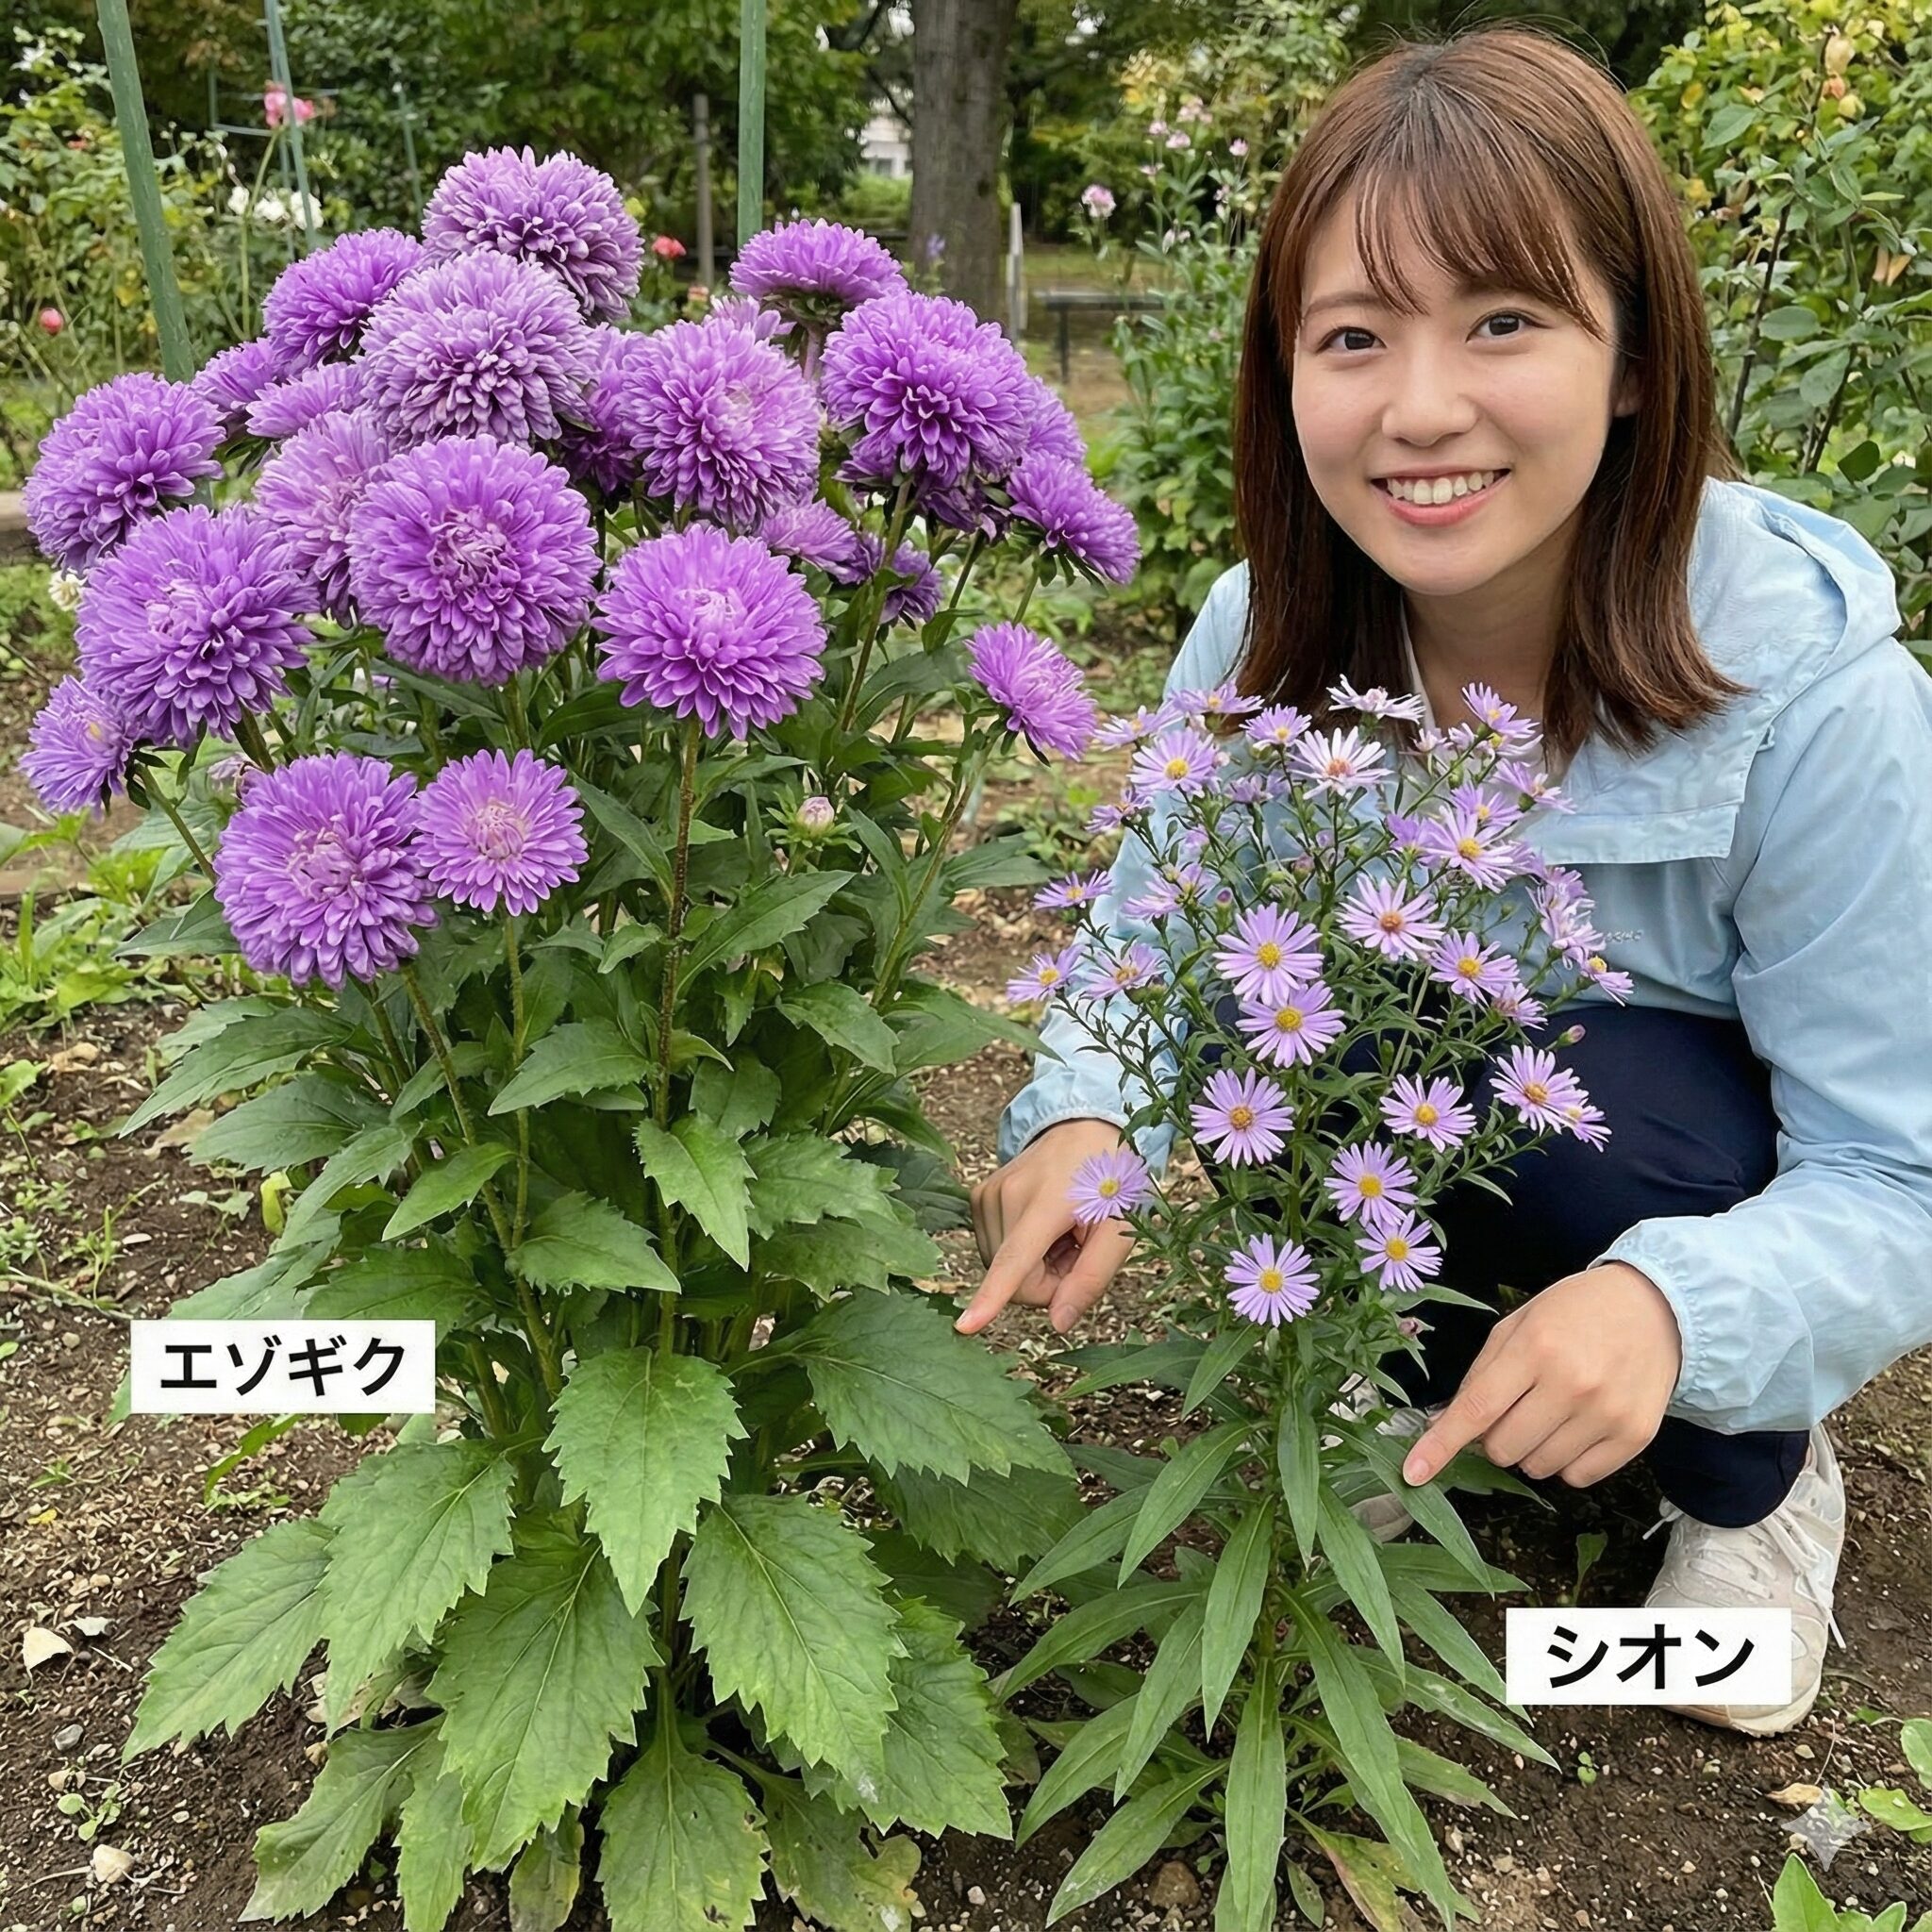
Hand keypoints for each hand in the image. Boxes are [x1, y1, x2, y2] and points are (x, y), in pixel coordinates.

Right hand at [957, 1118, 1137, 1336]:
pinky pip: (994, 1250)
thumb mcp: (1120, 1229)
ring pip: (1002, 1268)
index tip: (964, 1326)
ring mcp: (987, 1193)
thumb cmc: (1111, 1177)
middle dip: (1048, 1280)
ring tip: (1063, 1231)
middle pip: (1014, 1278)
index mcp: (1047, 1202)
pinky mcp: (978, 1196)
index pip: (1014, 1260)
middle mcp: (1006, 1194)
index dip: (991, 1298)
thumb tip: (1057, 1323)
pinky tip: (1043, 1226)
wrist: (1088, 1125)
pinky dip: (1020, 1250)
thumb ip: (1092, 1277)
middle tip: (1078, 1247)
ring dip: (1035, 1264)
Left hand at [1401, 1263, 1681, 1488]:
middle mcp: (1572, 1383)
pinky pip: (1577, 1477)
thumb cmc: (1574, 1312)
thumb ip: (1481, 1373)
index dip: (1441, 1445)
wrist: (1655, 1307)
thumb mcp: (1518, 1324)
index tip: (1413, 1472)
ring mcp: (1606, 1413)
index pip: (1477, 1409)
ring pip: (1538, 1468)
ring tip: (1550, 1412)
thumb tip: (1441, 1423)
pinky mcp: (1635, 1436)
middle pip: (1503, 1448)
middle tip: (1513, 1408)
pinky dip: (1566, 1461)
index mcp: (1534, 1348)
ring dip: (1530, 1449)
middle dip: (1494, 1437)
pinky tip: (1577, 1427)